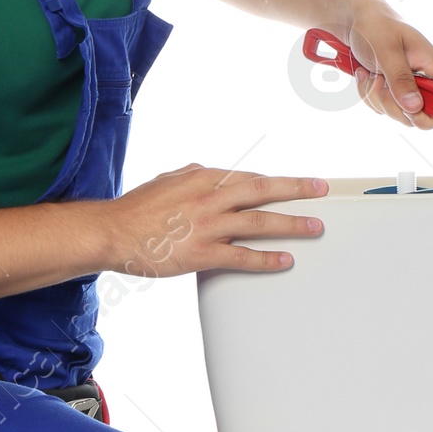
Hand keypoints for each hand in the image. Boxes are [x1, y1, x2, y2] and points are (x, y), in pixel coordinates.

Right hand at [106, 166, 327, 278]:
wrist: (111, 232)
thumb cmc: (135, 209)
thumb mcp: (167, 179)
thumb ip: (192, 175)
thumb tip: (209, 171)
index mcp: (203, 177)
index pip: (248, 177)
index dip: (276, 181)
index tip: (295, 184)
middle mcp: (210, 197)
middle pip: (264, 190)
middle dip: (297, 189)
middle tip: (321, 190)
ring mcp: (208, 225)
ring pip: (260, 222)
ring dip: (292, 225)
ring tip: (314, 227)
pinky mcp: (202, 253)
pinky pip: (243, 256)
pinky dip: (267, 259)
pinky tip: (285, 259)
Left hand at [340, 0, 432, 128]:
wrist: (352, 17)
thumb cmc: (375, 24)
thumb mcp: (387, 50)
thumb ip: (401, 79)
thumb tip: (414, 106)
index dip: (428, 113)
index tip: (408, 110)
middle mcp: (423, 78)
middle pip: (416, 114)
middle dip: (391, 103)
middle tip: (380, 80)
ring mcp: (405, 85)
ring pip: (394, 111)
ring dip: (375, 96)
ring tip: (371, 71)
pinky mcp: (389, 88)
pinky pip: (380, 105)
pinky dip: (368, 93)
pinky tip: (365, 73)